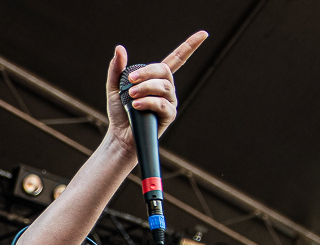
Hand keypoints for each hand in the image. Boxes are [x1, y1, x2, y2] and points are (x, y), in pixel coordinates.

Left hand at [105, 31, 207, 154]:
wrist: (120, 135)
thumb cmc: (120, 112)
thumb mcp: (115, 87)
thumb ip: (117, 68)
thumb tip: (119, 48)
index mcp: (157, 79)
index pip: (177, 59)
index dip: (190, 46)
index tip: (204, 34)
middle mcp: (167, 88)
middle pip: (164, 71)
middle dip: (147, 72)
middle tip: (130, 81)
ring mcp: (170, 101)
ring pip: (163, 87)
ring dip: (145, 88)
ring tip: (131, 96)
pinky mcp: (169, 115)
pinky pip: (163, 104)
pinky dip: (148, 102)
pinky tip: (136, 105)